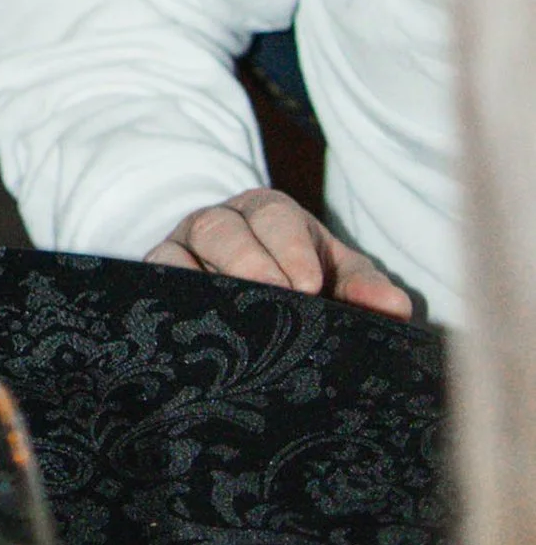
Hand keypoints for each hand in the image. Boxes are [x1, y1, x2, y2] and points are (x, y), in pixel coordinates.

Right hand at [145, 188, 411, 315]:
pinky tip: (186, 330)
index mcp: (266, 214)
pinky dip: (162, 301)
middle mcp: (217, 225)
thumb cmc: (299, 281)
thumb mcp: (334, 277)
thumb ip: (364, 288)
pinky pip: (149, 287)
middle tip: (275, 296)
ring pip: (177, 254)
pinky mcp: (152, 285)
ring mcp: (179, 253)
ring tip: (229, 317)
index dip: (288, 247)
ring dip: (201, 282)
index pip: (273, 215)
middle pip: (219, 227)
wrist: (247, 305)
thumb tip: (396, 309)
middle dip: (247, 260)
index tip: (309, 285)